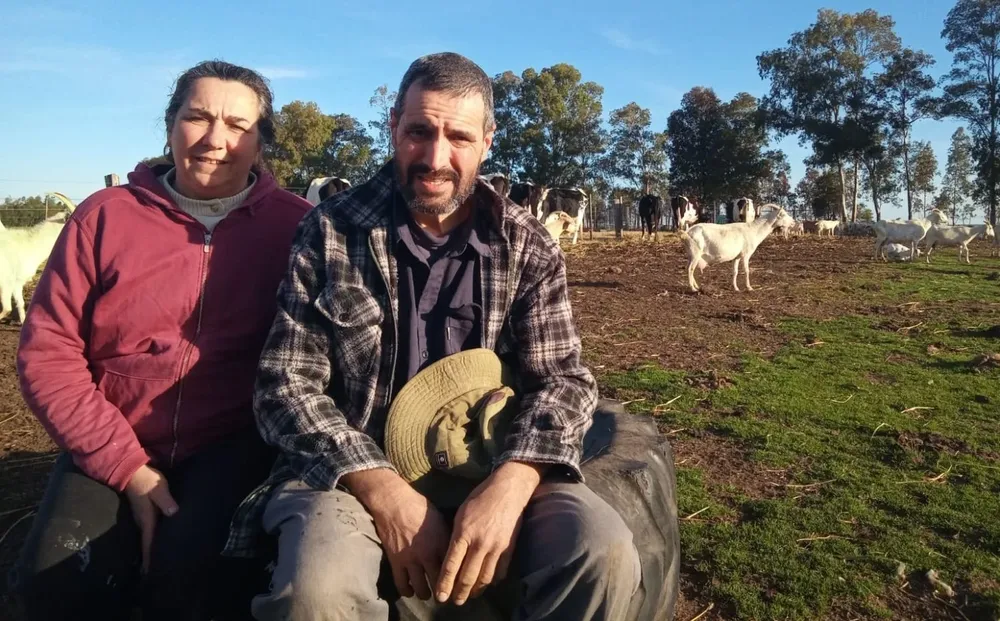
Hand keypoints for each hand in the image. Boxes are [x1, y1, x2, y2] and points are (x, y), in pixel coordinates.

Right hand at [123, 464, 178, 572]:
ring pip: (148, 537)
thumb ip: (166, 501)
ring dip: (151, 548)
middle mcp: (142, 522)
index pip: (148, 542)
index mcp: (147, 519)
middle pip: (147, 543)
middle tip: (156, 572)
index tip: (149, 573)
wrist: (130, 471)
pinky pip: (149, 530)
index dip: (149, 558)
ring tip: (157, 561)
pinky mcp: (143, 512)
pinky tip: (158, 541)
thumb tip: (173, 513)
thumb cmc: (146, 480)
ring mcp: (141, 517)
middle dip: (150, 557)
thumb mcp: (159, 489)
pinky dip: (152, 538)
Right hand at [344, 469, 450, 599]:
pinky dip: (406, 591)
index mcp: (441, 543)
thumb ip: (447, 538)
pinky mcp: (396, 562)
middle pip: (439, 582)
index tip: (459, 586)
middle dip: (443, 592)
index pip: (453, 568)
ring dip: (425, 594)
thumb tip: (456, 550)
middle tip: (444, 595)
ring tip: (427, 594)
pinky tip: (410, 590)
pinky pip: (401, 584)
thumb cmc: (419, 507)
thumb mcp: (439, 520)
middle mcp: (427, 554)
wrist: (393, 503)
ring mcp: (410, 560)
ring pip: (420, 588)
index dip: (457, 580)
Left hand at [436, 462, 545, 604]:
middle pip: (467, 576)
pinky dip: (493, 579)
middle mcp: (479, 543)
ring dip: (476, 590)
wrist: (508, 490)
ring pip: (484, 577)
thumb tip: (452, 556)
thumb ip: (456, 536)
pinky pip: (500, 570)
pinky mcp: (509, 548)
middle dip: (460, 593)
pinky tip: (487, 583)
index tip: (441, 597)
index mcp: (463, 533)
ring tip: (470, 596)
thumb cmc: (480, 498)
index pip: (451, 566)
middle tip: (454, 602)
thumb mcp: (461, 514)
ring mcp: (496, 547)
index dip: (444, 584)